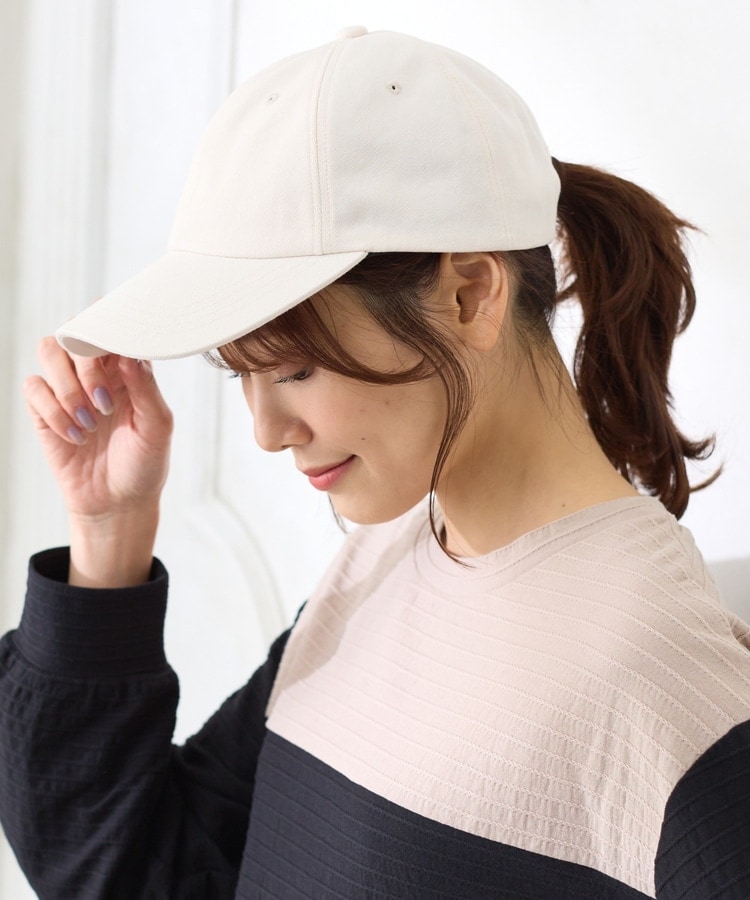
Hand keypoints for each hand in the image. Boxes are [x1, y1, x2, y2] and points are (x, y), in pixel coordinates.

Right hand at [24, 337, 173, 585]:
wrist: (119, 503)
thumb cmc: (144, 464)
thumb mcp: (157, 427)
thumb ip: (146, 388)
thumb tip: (129, 355)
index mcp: (128, 369)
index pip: (112, 327)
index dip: (107, 325)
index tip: (112, 346)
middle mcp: (97, 372)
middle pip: (75, 332)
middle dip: (87, 365)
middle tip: (105, 402)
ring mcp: (68, 389)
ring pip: (49, 350)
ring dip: (68, 386)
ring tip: (90, 421)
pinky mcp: (45, 411)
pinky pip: (34, 388)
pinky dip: (54, 411)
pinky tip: (76, 436)